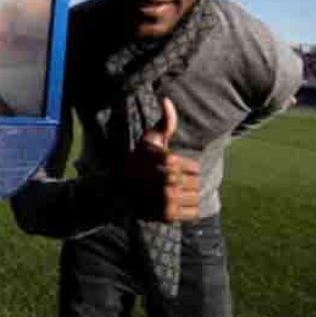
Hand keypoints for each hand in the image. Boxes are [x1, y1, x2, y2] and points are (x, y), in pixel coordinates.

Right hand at [125, 98, 200, 222]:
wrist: (119, 191)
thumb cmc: (138, 161)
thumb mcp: (148, 139)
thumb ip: (164, 122)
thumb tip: (167, 100)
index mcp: (165, 160)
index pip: (194, 167)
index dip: (187, 168)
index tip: (173, 168)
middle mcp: (166, 181)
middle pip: (195, 182)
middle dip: (187, 181)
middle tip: (174, 182)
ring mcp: (166, 200)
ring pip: (196, 197)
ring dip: (189, 196)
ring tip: (175, 193)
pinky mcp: (166, 216)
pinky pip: (193, 213)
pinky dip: (189, 210)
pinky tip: (176, 205)